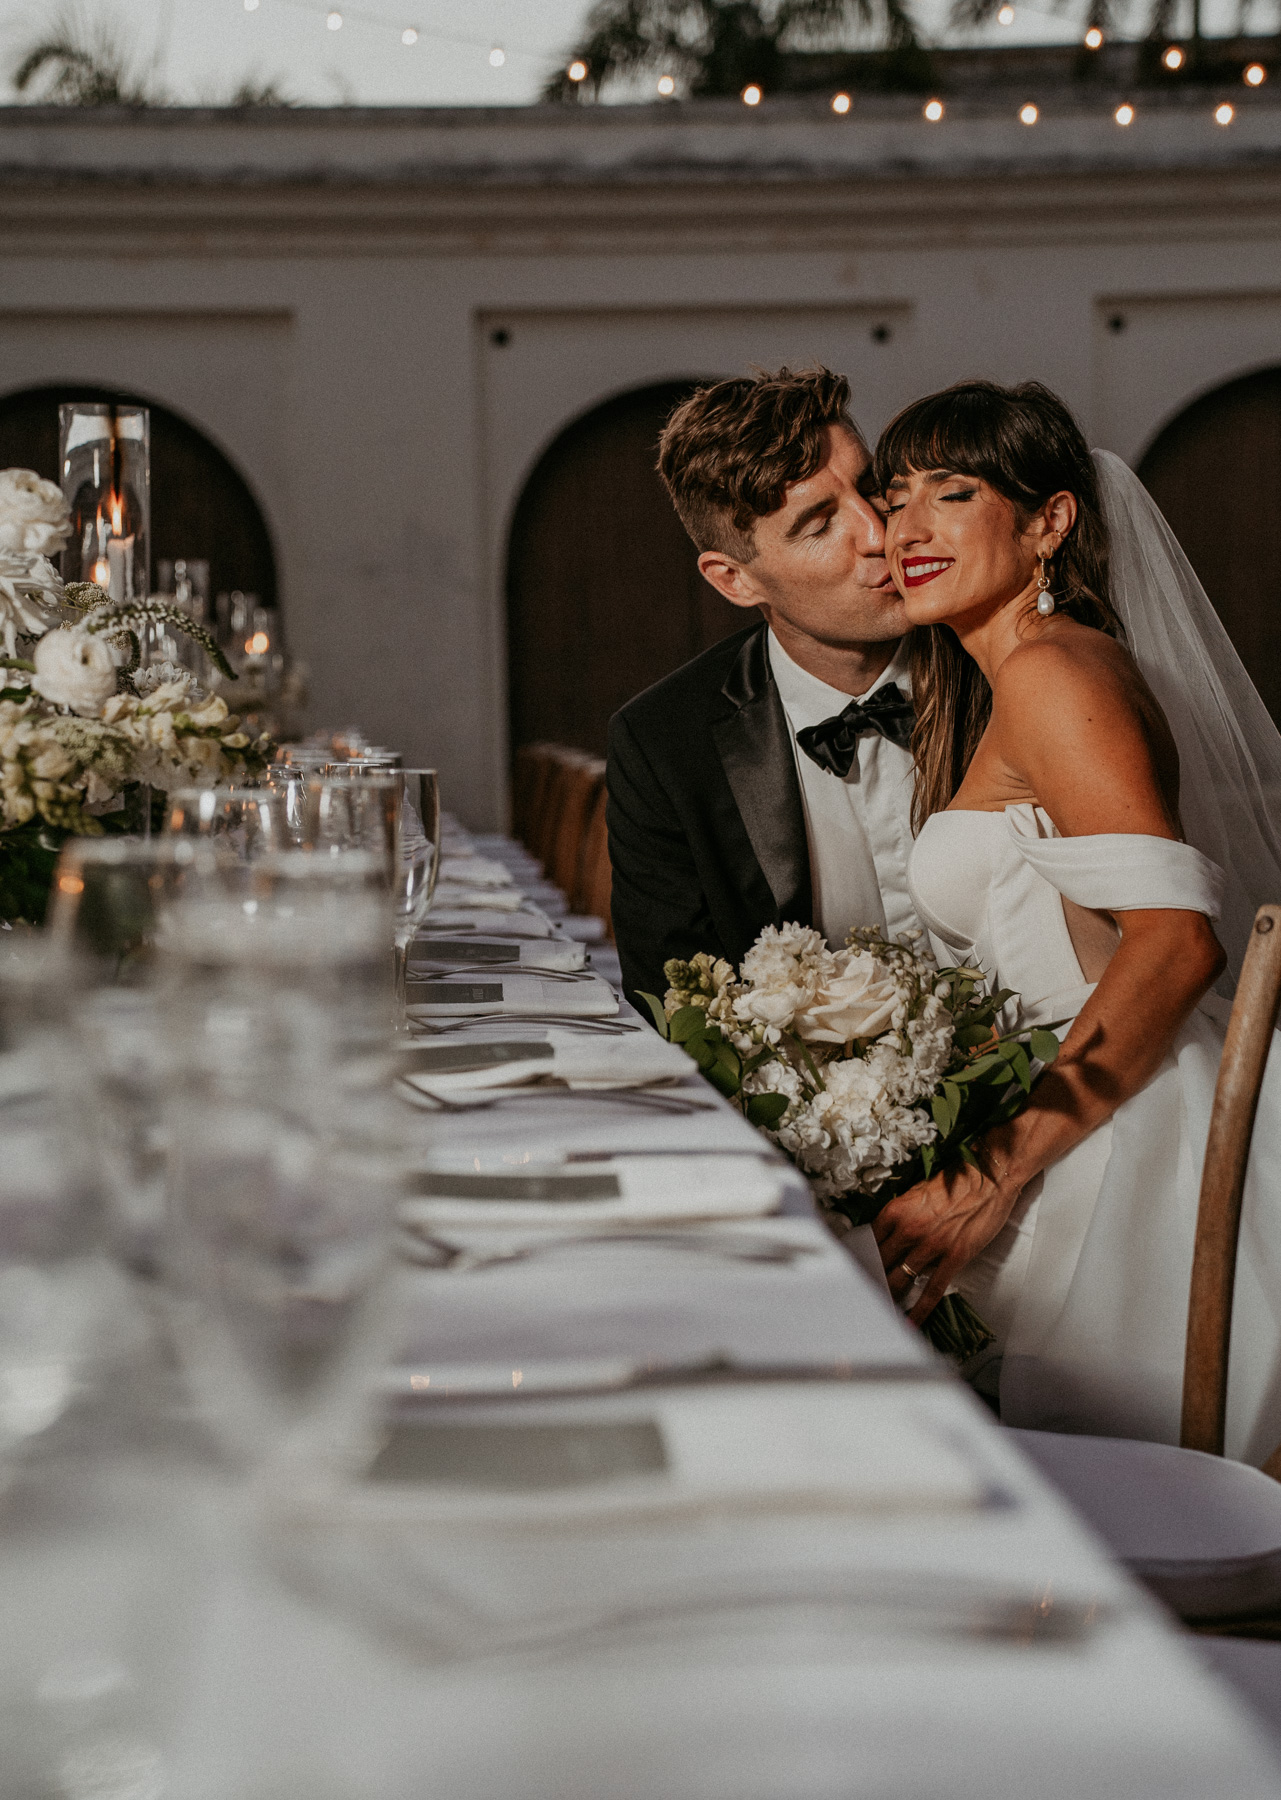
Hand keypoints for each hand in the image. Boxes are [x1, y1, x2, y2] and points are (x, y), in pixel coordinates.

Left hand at [873, 1161, 1020, 1324]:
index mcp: (896, 1210)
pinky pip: (932, 1289)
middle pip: (881, 1263)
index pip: (869, 1241)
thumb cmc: (957, 1181)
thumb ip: (901, 1215)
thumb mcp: (917, 1192)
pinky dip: (920, 1309)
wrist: (990, 1176)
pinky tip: (911, 1320)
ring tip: (882, 1311)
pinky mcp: (954, 1256)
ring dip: (890, 1296)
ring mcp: (931, 1244)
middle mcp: (909, 1228)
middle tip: (865, 1294)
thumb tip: (890, 1236)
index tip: (857, 1271)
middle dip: (872, 1280)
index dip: (861, 1259)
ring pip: (901, 1279)